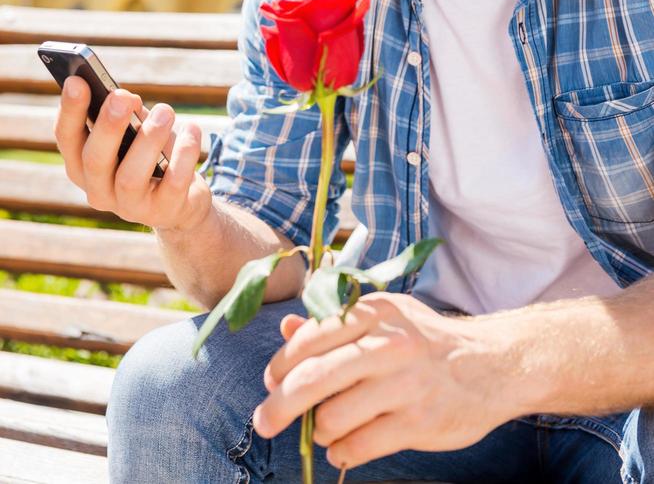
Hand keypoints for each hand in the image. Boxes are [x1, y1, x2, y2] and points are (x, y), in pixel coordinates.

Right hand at [54, 75, 212, 231]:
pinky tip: (191, 129)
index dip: (70, 111)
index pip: (67, 139)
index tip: (77, 80)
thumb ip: (128, 116)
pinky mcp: (163, 211)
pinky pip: (173, 183)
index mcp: (83, 166)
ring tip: (165, 112)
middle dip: (108, 126)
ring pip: (130, 176)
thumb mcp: (137, 133)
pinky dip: (183, 152)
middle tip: (122, 96)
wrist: (182, 201)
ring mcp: (130, 207)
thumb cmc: (151, 156)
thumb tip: (127, 98)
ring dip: (148, 139)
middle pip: (94, 160)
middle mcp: (99, 191)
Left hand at [253, 291, 521, 470]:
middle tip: (264, 421)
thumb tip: (286, 330)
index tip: (270, 380)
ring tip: (326, 428)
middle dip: (279, 404)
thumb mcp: (386, 317)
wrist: (492, 364)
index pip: (313, 336)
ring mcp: (405, 384)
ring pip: (333, 417)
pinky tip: (345, 447)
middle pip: (314, 378)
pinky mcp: (418, 422)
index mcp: (376, 312)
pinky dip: (342, 452)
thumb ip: (336, 324)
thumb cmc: (427, 340)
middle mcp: (389, 344)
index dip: (282, 362)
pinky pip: (359, 446)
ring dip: (319, 430)